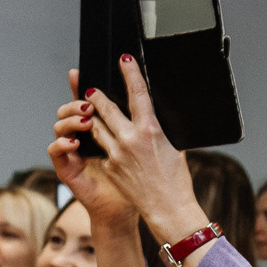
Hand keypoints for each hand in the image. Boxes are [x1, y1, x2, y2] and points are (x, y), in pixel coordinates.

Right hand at [50, 68, 137, 229]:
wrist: (145, 207)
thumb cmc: (149, 178)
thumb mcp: (150, 147)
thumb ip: (148, 127)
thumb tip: (163, 102)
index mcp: (107, 129)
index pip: (94, 103)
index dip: (85, 86)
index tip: (83, 71)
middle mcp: (87, 136)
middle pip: (74, 108)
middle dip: (79, 99)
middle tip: (91, 96)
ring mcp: (74, 151)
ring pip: (60, 124)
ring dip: (71, 118)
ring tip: (87, 119)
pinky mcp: (67, 168)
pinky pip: (54, 150)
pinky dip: (62, 144)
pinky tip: (74, 142)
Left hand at [63, 60, 200, 239]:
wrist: (167, 207)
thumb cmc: (176, 179)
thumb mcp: (174, 147)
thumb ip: (160, 130)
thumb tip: (153, 116)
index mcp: (150, 130)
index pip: (137, 93)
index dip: (130, 73)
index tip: (123, 59)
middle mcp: (129, 138)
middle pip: (105, 107)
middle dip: (96, 95)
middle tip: (90, 89)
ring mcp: (116, 153)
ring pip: (96, 126)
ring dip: (93, 117)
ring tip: (90, 111)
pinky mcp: (109, 166)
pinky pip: (102, 147)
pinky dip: (102, 141)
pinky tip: (103, 140)